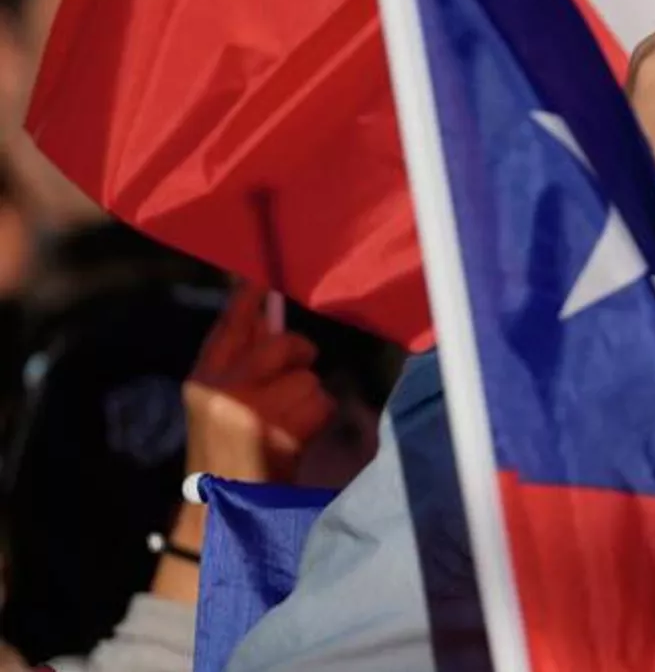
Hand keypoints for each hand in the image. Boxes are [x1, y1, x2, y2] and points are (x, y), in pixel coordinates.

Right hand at [184, 283, 333, 481]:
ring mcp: (251, 411)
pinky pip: (321, 403)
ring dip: (308, 400)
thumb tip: (269, 316)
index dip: (247, 301)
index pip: (228, 329)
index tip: (261, 277)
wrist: (228, 506)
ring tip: (286, 426)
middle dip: (300, 354)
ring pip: (308, 378)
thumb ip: (242, 361)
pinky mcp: (279, 431)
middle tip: (299, 369)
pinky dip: (318, 419)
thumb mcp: (221, 404)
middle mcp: (223, 391)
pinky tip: (297, 440)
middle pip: (283, 345)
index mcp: (204, 380)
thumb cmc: (230, 450)